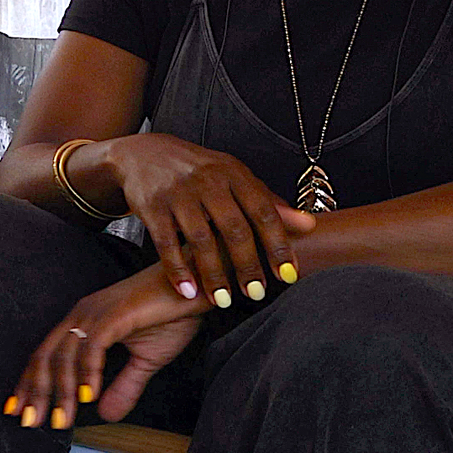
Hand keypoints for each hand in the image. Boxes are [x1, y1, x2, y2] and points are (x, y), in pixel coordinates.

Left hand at [14, 265, 207, 428]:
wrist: (196, 288)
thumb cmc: (172, 315)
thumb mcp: (146, 360)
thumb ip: (124, 386)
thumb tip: (106, 416)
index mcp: (83, 323)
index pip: (46, 356)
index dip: (30, 383)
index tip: (19, 409)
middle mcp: (82, 315)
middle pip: (46, 357)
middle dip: (36, 391)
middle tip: (31, 421)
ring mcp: (96, 313)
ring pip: (66, 355)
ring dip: (61, 391)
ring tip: (62, 419)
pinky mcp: (116, 314)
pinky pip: (93, 346)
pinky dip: (87, 372)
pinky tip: (87, 396)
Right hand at [96, 134, 316, 307]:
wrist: (144, 152)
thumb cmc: (199, 170)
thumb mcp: (235, 177)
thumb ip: (268, 202)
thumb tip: (308, 226)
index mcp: (235, 174)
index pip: (264, 212)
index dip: (278, 245)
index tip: (288, 275)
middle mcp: (208, 182)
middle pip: (234, 229)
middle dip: (247, 265)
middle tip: (256, 293)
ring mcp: (178, 194)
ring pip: (201, 240)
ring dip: (213, 274)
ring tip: (224, 300)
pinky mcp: (152, 207)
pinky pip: (166, 244)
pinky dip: (178, 270)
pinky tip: (188, 291)